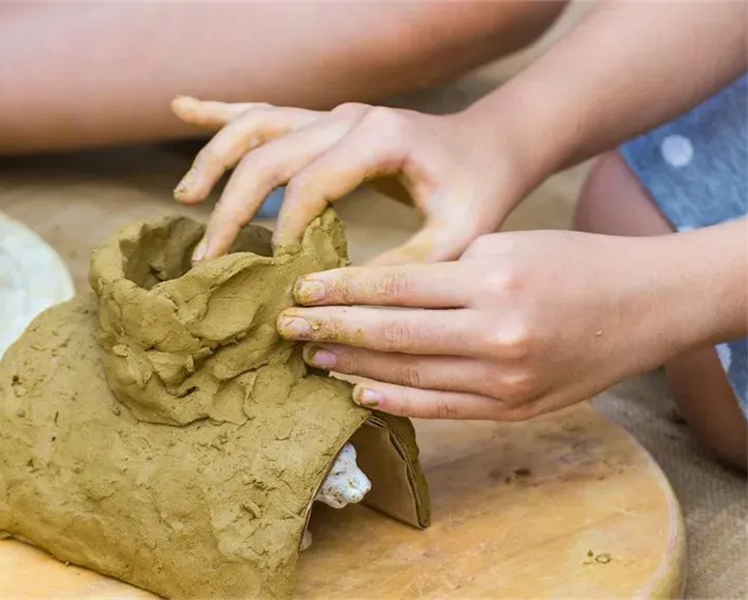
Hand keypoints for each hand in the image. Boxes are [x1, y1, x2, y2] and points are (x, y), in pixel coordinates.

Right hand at [172, 96, 525, 263]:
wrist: (492, 147)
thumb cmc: (478, 191)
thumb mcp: (456, 239)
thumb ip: (400, 268)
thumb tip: (332, 298)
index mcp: (380, 138)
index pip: (310, 184)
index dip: (286, 229)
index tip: (277, 271)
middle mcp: (349, 117)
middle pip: (269, 154)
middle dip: (233, 208)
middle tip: (207, 257)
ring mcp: (333, 114)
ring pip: (257, 126)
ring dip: (216, 158)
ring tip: (186, 197)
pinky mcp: (326, 121)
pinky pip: (266, 112)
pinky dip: (222, 113)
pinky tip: (183, 108)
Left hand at [275, 230, 699, 419]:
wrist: (647, 307)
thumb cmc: (576, 264)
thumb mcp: (511, 245)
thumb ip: (448, 272)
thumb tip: (382, 294)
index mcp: (493, 279)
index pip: (396, 285)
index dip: (341, 288)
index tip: (299, 287)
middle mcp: (496, 334)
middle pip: (393, 332)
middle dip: (332, 327)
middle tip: (285, 325)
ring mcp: (506, 379)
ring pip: (410, 373)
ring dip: (354, 364)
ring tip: (313, 356)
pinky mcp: (515, 408)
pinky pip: (443, 408)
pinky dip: (398, 401)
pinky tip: (361, 390)